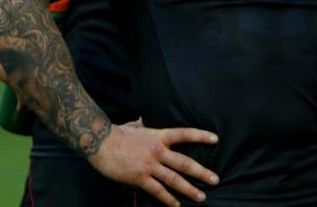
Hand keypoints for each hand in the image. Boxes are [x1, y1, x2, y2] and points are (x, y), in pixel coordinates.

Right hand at [86, 123, 218, 206]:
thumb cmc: (118, 133)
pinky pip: (157, 190)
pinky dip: (168, 199)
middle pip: (185, 162)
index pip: (185, 134)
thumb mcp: (136, 125)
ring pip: (174, 179)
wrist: (100, 142)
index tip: (215, 139)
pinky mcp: (139, 178)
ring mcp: (149, 165)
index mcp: (159, 136)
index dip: (201, 136)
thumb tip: (145, 119)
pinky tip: (176, 205)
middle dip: (201, 172)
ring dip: (189, 189)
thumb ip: (145, 125)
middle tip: (215, 180)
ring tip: (201, 197)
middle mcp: (158, 151)